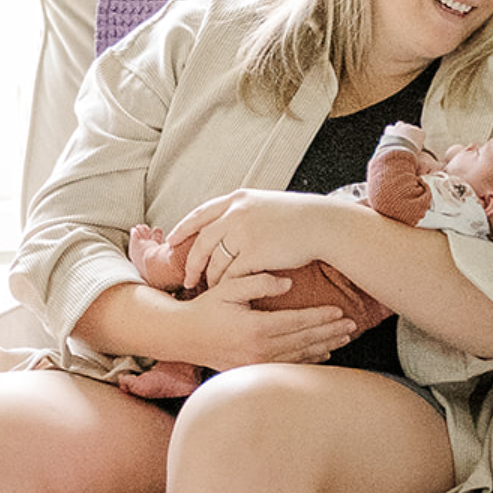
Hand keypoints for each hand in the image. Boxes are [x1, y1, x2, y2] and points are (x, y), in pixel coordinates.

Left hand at [167, 189, 341, 290]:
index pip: (200, 214)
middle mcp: (236, 213)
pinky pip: (233, 274)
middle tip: (187, 278)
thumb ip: (243, 211)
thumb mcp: (265, 204)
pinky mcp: (255, 253)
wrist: (322, 225)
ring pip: (215, 261)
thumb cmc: (299, 218)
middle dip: (191, 262)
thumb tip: (225, 221)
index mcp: (237, 200)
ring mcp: (244, 233)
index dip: (182, 228)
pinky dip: (228, 285)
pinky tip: (228, 293)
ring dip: (210, 278)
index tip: (171, 241)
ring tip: (209, 289)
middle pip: (201, 241)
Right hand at [176, 270, 355, 369]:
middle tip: (352, 325)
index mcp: (255, 328)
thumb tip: (287, 283)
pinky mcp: (253, 371)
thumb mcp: (228, 287)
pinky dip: (308, 360)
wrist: (181, 336)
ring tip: (344, 338)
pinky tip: (323, 354)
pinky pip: (287, 366)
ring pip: (299, 356)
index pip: (297, 322)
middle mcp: (259, 350)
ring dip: (324, 347)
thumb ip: (258, 282)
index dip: (321, 317)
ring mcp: (257, 364)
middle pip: (304, 341)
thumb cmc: (205, 307)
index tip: (339, 311)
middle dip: (330, 333)